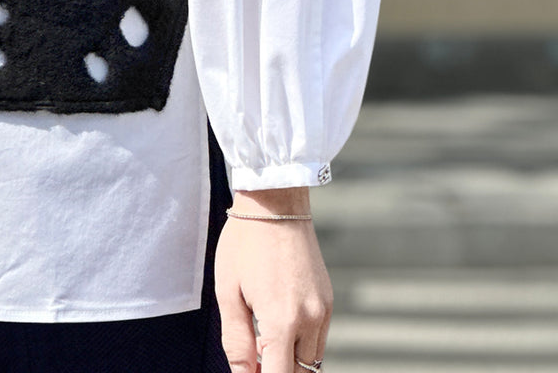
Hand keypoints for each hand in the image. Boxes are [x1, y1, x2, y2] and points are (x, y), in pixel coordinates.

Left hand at [214, 186, 332, 372]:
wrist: (275, 201)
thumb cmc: (245, 242)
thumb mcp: (228, 293)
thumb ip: (237, 342)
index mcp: (282, 320)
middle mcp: (310, 318)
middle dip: (276, 372)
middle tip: (252, 359)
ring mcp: (323, 308)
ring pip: (312, 360)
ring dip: (290, 363)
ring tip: (262, 344)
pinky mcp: (328, 297)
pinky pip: (318, 338)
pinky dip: (300, 345)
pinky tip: (277, 328)